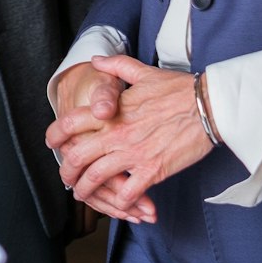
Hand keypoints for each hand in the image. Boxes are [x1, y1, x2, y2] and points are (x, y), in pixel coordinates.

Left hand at [53, 56, 215, 221]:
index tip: (52, 144)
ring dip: (86, 190)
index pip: (70, 123)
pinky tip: (119, 202)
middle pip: (77, 156)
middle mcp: (116, 133)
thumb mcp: (143, 72)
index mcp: (111, 111)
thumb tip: (96, 60)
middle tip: (66, 178)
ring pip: (96, 177)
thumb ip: (116, 66)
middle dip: (67, 171)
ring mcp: (133, 153)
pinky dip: (121, 200)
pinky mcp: (153, 170)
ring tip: (83, 194)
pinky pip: (128, 192)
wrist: (208, 106)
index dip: (55, 135)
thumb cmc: (178, 89)